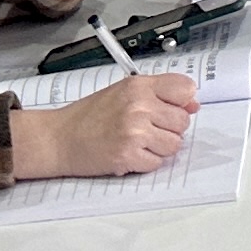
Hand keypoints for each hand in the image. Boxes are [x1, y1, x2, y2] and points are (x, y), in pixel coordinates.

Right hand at [11, 69, 200, 179]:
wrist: (58, 139)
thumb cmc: (89, 116)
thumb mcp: (123, 92)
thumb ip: (159, 94)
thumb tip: (193, 104)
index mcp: (138, 86)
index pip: (185, 88)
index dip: (182, 102)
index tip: (172, 108)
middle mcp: (139, 106)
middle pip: (183, 121)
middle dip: (169, 129)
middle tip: (146, 129)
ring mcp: (134, 131)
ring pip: (174, 145)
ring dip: (158, 148)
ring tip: (136, 142)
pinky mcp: (128, 155)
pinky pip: (157, 163)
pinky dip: (145, 163)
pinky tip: (128, 153)